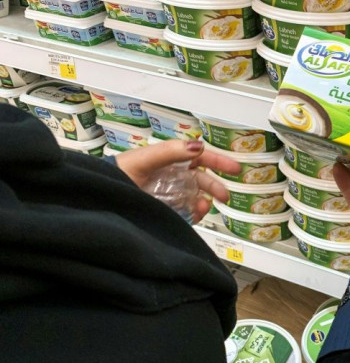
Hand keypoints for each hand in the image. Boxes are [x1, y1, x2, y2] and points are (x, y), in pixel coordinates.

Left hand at [115, 140, 240, 223]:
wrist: (99, 197)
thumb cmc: (117, 174)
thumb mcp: (144, 159)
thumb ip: (170, 152)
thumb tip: (199, 146)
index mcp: (169, 160)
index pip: (199, 158)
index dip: (218, 162)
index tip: (236, 169)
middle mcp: (171, 177)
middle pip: (201, 180)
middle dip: (215, 187)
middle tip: (225, 197)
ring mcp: (168, 196)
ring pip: (195, 198)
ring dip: (203, 202)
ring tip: (202, 208)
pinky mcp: (165, 212)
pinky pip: (185, 214)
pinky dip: (193, 215)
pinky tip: (193, 216)